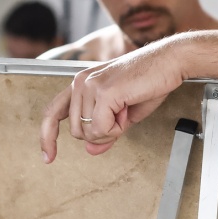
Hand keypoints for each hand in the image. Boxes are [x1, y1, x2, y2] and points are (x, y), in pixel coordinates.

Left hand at [39, 40, 184, 162]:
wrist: (170, 61)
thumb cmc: (150, 81)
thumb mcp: (124, 114)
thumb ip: (104, 131)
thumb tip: (91, 149)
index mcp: (81, 83)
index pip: (53, 112)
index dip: (47, 137)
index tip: (48, 157)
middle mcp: (80, 82)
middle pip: (77, 130)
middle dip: (102, 133)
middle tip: (121, 116)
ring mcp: (90, 85)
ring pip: (89, 132)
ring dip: (112, 129)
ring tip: (127, 108)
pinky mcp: (104, 91)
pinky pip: (101, 128)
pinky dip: (117, 128)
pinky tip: (127, 109)